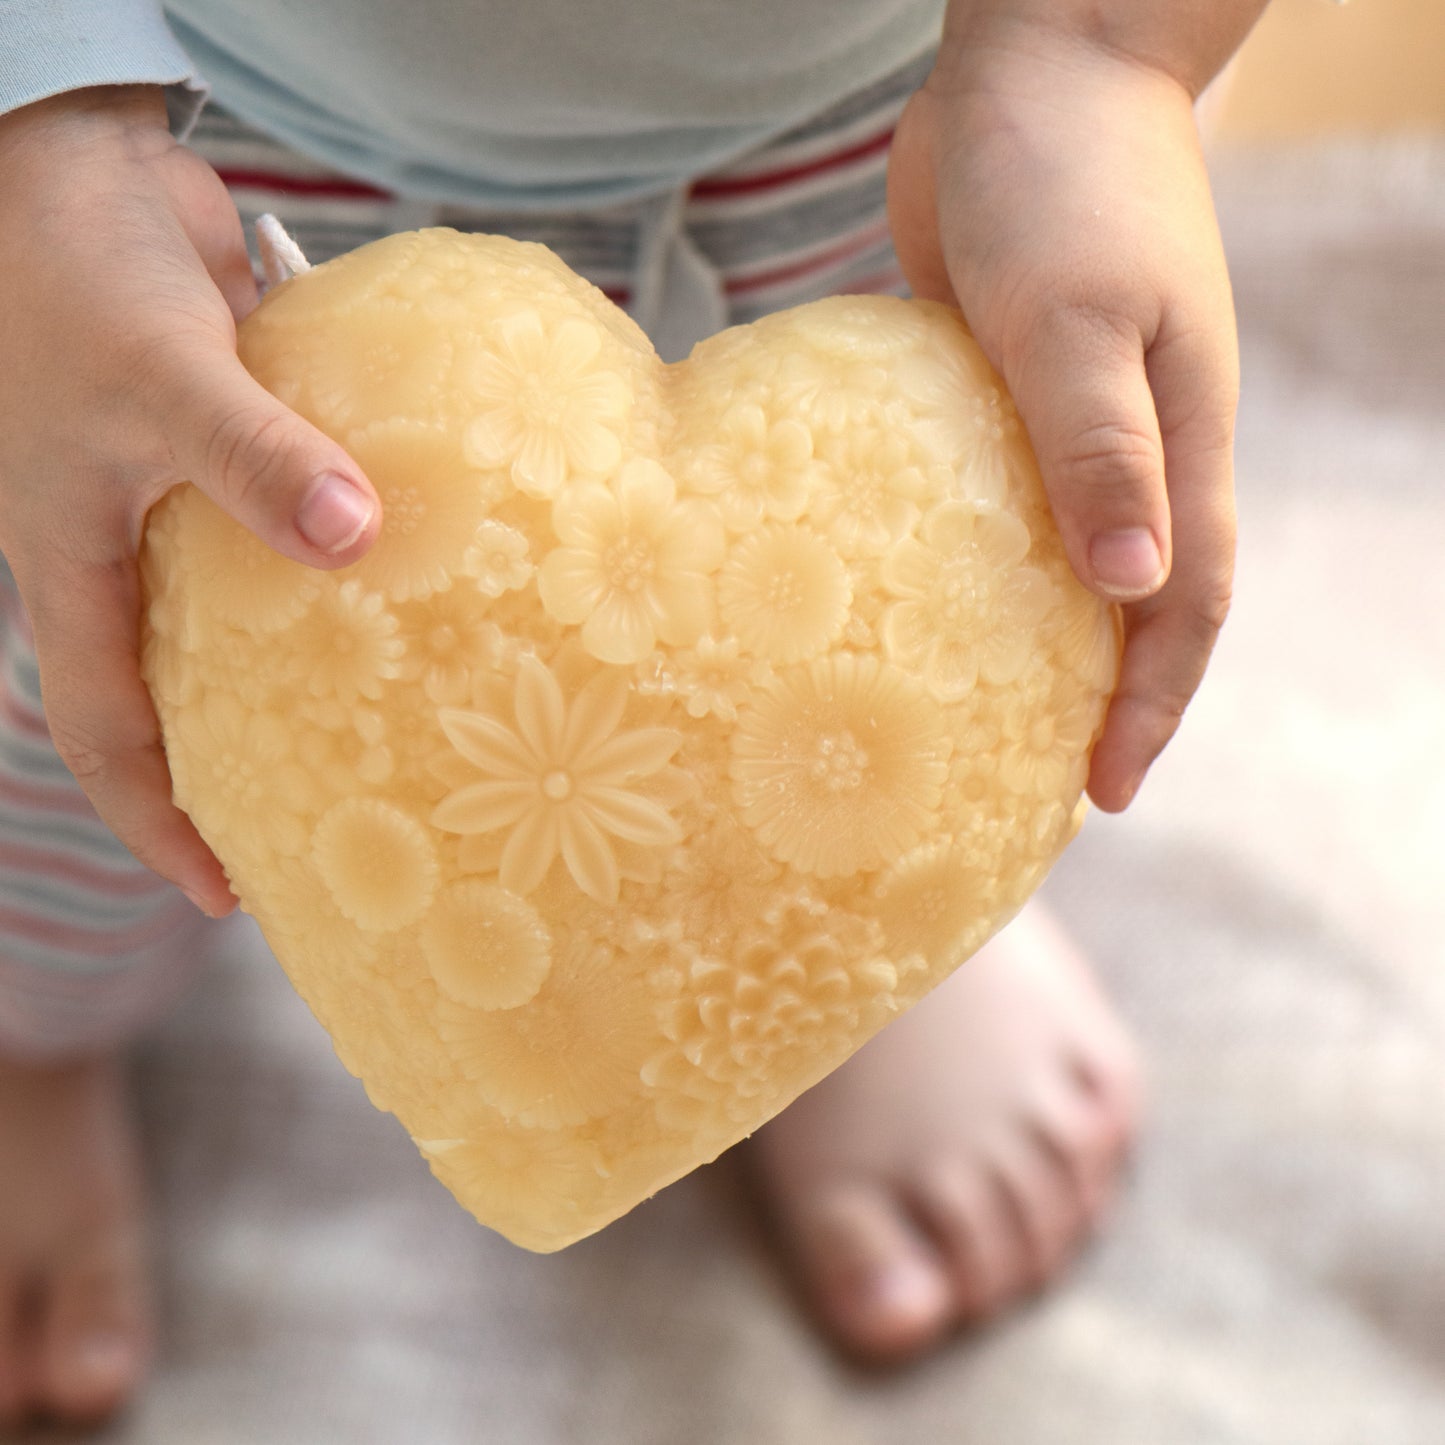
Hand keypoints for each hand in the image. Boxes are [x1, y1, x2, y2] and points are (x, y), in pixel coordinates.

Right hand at [0, 86, 380, 913]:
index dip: (161, 824)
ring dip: (313, 659)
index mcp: (74, 573)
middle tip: (345, 817)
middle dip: (250, 764)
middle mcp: (127, 557)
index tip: (230, 897)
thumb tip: (358, 538)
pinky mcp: (240, 454)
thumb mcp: (159, 380)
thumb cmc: (77, 278)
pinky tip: (424, 578)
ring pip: (248, 615)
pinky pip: (292, 525)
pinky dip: (345, 552)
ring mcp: (182, 507)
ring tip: (407, 717)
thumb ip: (255, 459)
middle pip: (184, 695)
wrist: (72, 168)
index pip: (110, 736)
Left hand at [888, 25, 1237, 809]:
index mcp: (1176, 441)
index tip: (1103, 791)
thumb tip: (1127, 583)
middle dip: (1095, 695)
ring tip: (968, 716)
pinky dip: (963, 558)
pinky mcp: (990, 390)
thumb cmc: (1065, 177)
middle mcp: (1127, 444)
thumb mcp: (1082, 315)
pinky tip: (904, 599)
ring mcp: (1059, 417)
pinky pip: (983, 498)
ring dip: (1027, 637)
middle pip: (1125, 599)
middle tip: (1031, 783)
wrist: (1032, 59)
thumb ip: (1099, 444)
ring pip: (1053, 555)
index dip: (1153, 703)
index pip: (1182, 604)